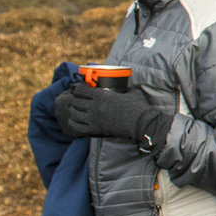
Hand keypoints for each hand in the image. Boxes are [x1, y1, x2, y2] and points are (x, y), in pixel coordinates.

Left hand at [55, 84, 171, 150]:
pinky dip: (74, 123)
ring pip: (74, 114)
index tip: (76, 89)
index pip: (80, 90)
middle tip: (77, 101)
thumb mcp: (132, 93)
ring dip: (74, 112)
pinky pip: (77, 127)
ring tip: (76, 111)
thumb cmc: (139, 107)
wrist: (142, 124)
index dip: (75, 88)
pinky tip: (76, 121)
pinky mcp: (95, 130)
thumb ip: (125, 88)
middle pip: (74, 102)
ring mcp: (94, 119)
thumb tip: (126, 85)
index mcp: (102, 96)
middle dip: (74, 101)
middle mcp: (95, 107)